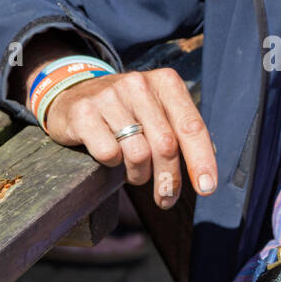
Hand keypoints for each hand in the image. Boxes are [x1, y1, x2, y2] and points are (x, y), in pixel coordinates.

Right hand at [42, 66, 216, 206]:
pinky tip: (109, 157)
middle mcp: (139, 85)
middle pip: (166, 146)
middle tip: (166, 198)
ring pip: (138, 154)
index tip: (206, 188)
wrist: (74, 94)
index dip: (201, 161)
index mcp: (165, 83)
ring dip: (138, 174)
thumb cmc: (126, 111)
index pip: (191, 126)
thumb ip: (180, 132)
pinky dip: (112, 164)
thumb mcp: (157, 111)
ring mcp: (109, 97)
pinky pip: (108, 153)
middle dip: (169, 179)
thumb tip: (205, 171)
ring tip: (132, 173)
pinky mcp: (84, 112)